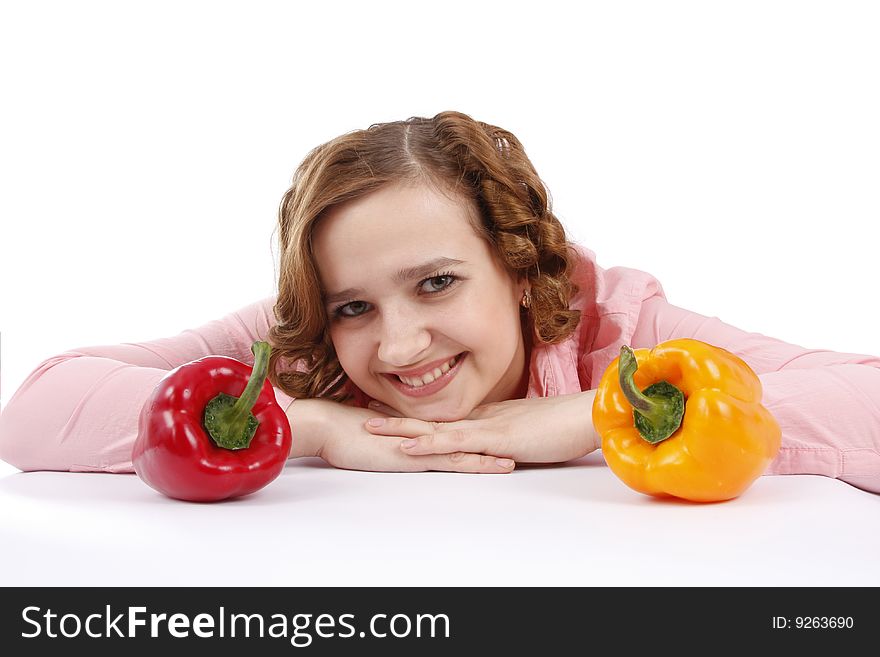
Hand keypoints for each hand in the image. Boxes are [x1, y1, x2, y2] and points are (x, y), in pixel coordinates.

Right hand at [293, 398, 515, 473]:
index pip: (449, 432)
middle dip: (490, 444)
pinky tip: (491, 467)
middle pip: (463, 438)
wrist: (325, 426)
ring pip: (464, 450)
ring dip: (490, 456)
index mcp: (413, 430)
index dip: (473, 434)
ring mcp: (419, 445)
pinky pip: (449, 461)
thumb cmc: (340, 430)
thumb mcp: (370, 436)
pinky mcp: (413, 457)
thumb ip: (385, 437)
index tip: (494, 437)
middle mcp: (421, 435)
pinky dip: (473, 463)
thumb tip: (390, 441)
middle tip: (516, 446)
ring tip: (514, 461)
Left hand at [364, 391, 600, 464]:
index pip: (445, 415)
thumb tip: (496, 444)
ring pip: (435, 426)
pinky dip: (430, 442)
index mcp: (489, 416)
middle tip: (365, 414)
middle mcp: (481, 417)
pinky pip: (456, 441)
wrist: (590, 416)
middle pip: (431, 416)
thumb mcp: (531, 432)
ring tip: (370, 427)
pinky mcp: (495, 438)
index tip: (390, 411)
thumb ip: (511, 435)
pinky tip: (409, 446)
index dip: (415, 414)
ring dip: (401, 427)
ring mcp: (486, 426)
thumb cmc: (566, 425)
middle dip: (397, 417)